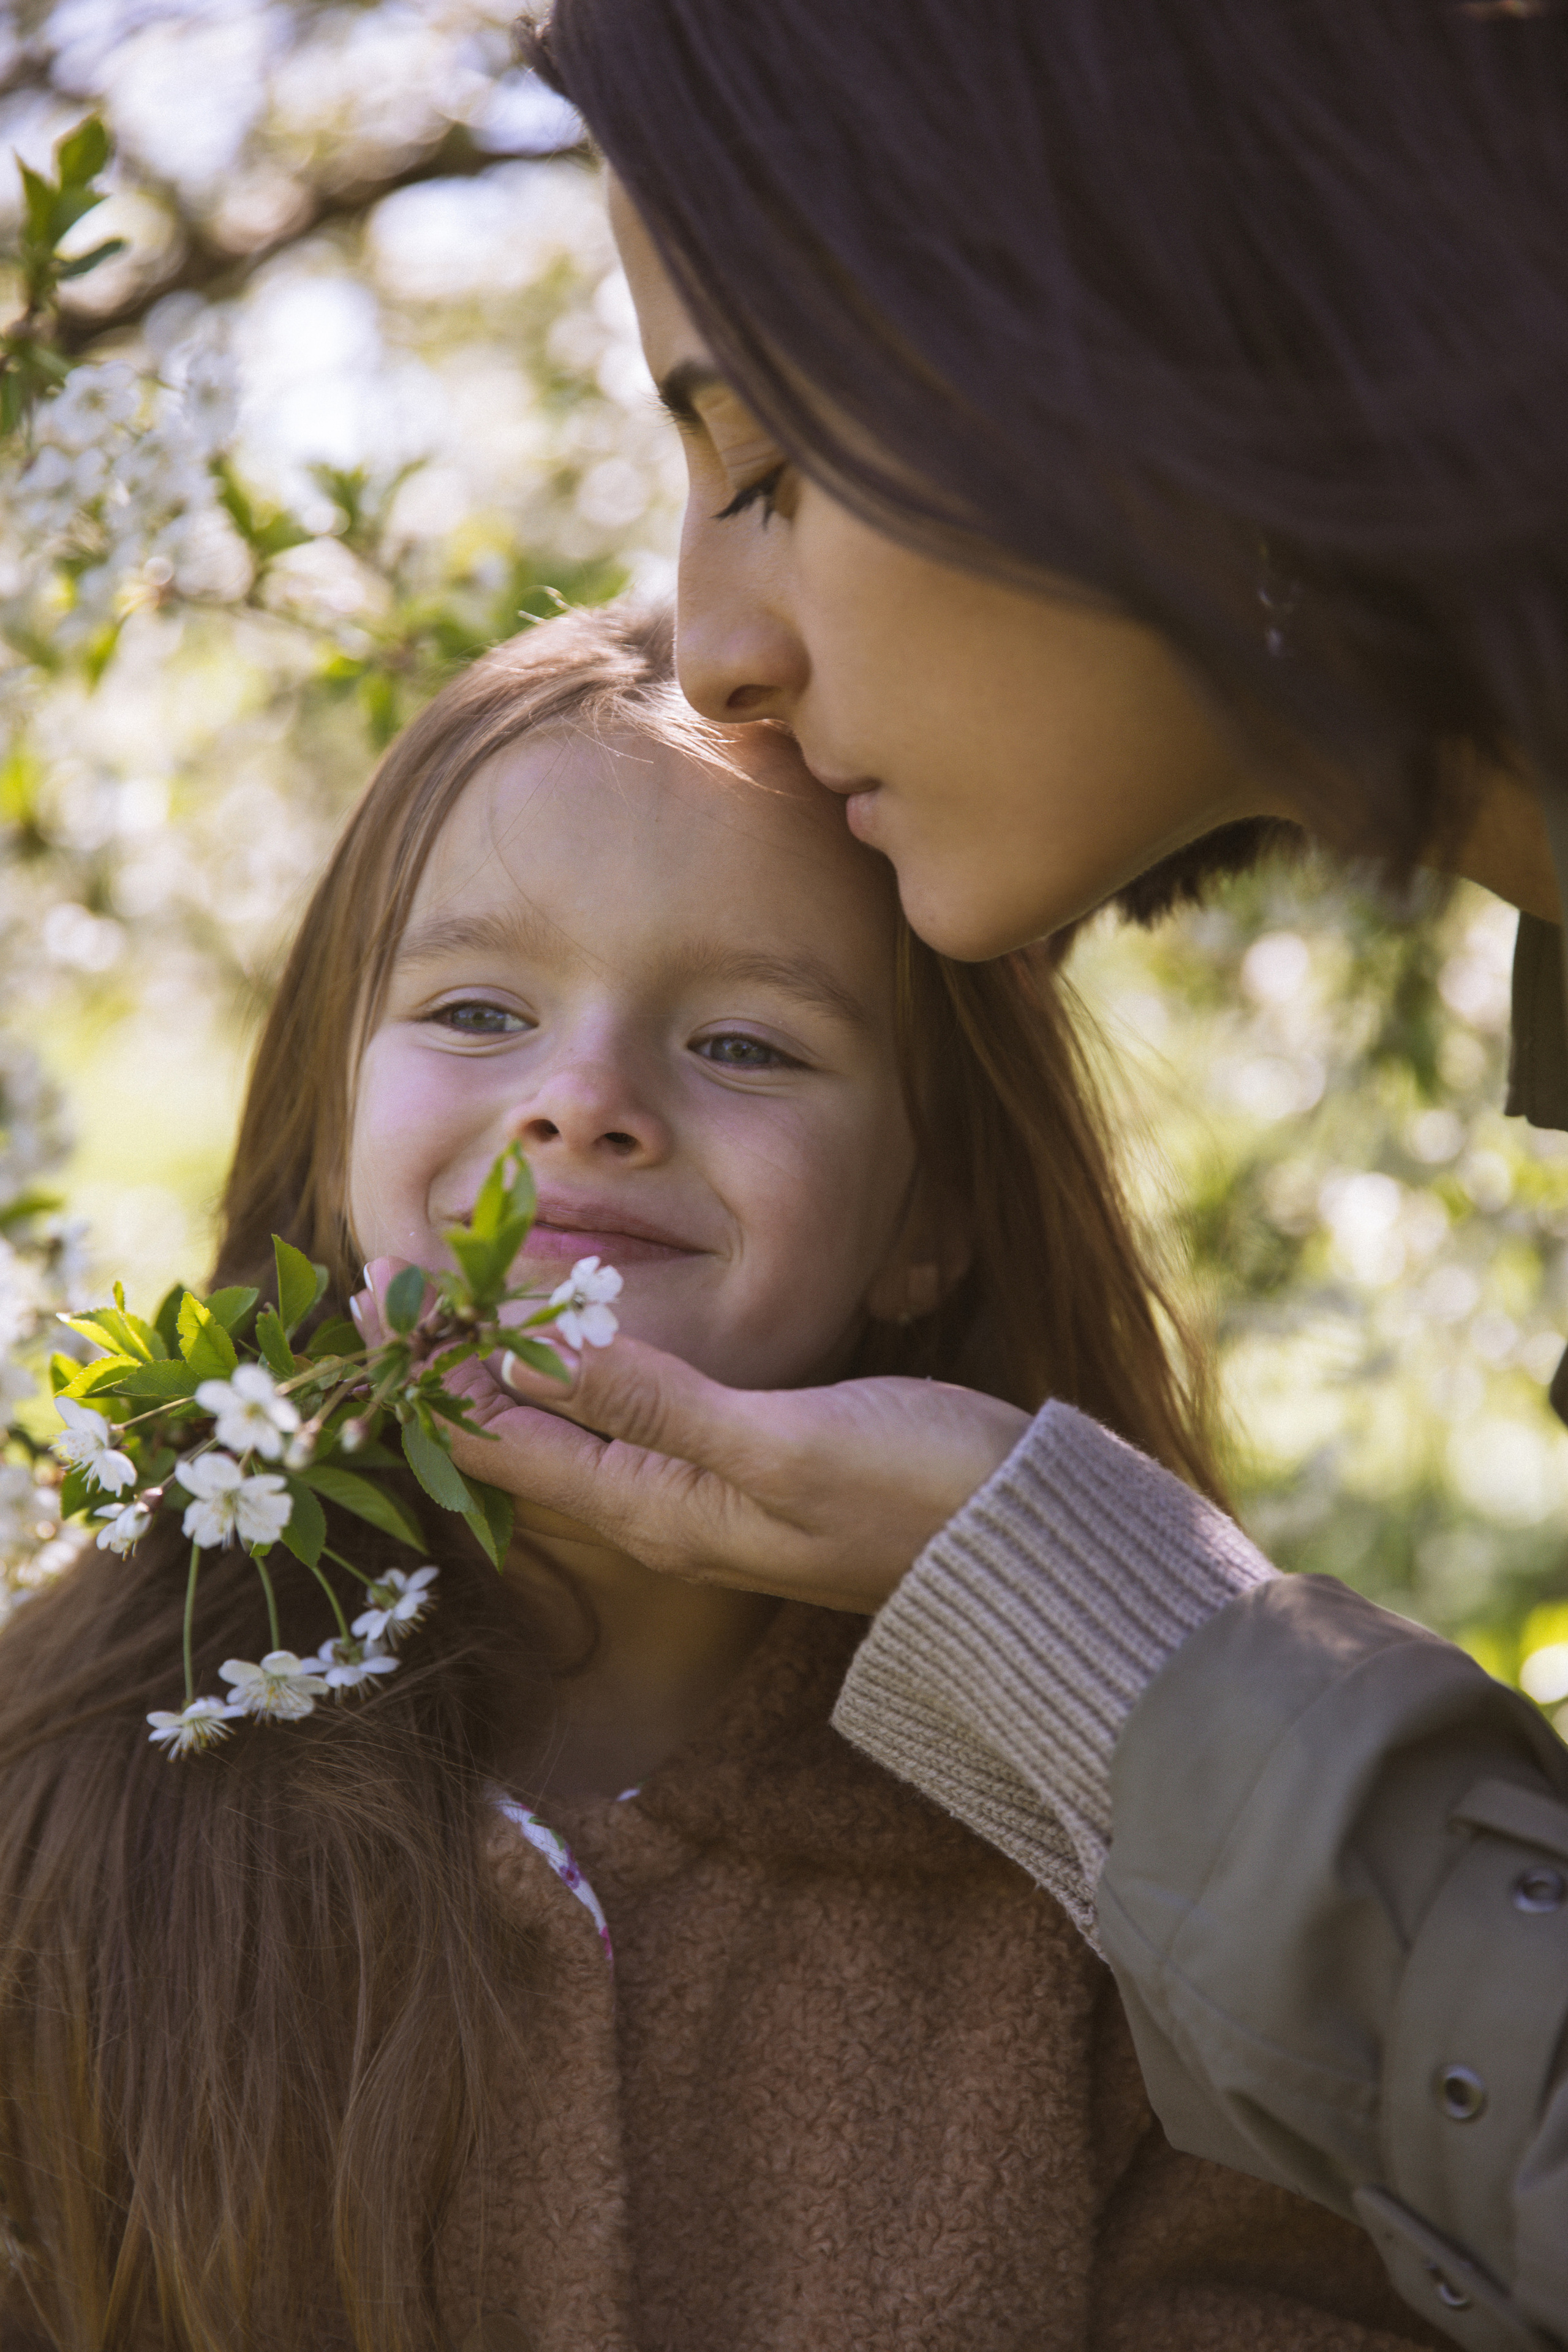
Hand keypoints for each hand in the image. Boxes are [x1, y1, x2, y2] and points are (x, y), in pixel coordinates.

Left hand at [354, 1261, 1029, 1612]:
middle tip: (378, 1289)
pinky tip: (569, 1338)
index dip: (427, 1372)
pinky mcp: (745, 1466)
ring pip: (570, 1425)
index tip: (370, 1299)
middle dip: (445, 1366)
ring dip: (503, 1366)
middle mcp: (662, 1510)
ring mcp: (703, 1492)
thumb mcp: (780, 1447)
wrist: (1028, 1550)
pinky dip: (578, 1369)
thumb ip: (659, 1406)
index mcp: (655, 1510)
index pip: (505, 1442)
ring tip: (441, 1308)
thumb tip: (535, 1360)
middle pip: (521, 1437)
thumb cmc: (918, 1494)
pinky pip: (626, 1417)